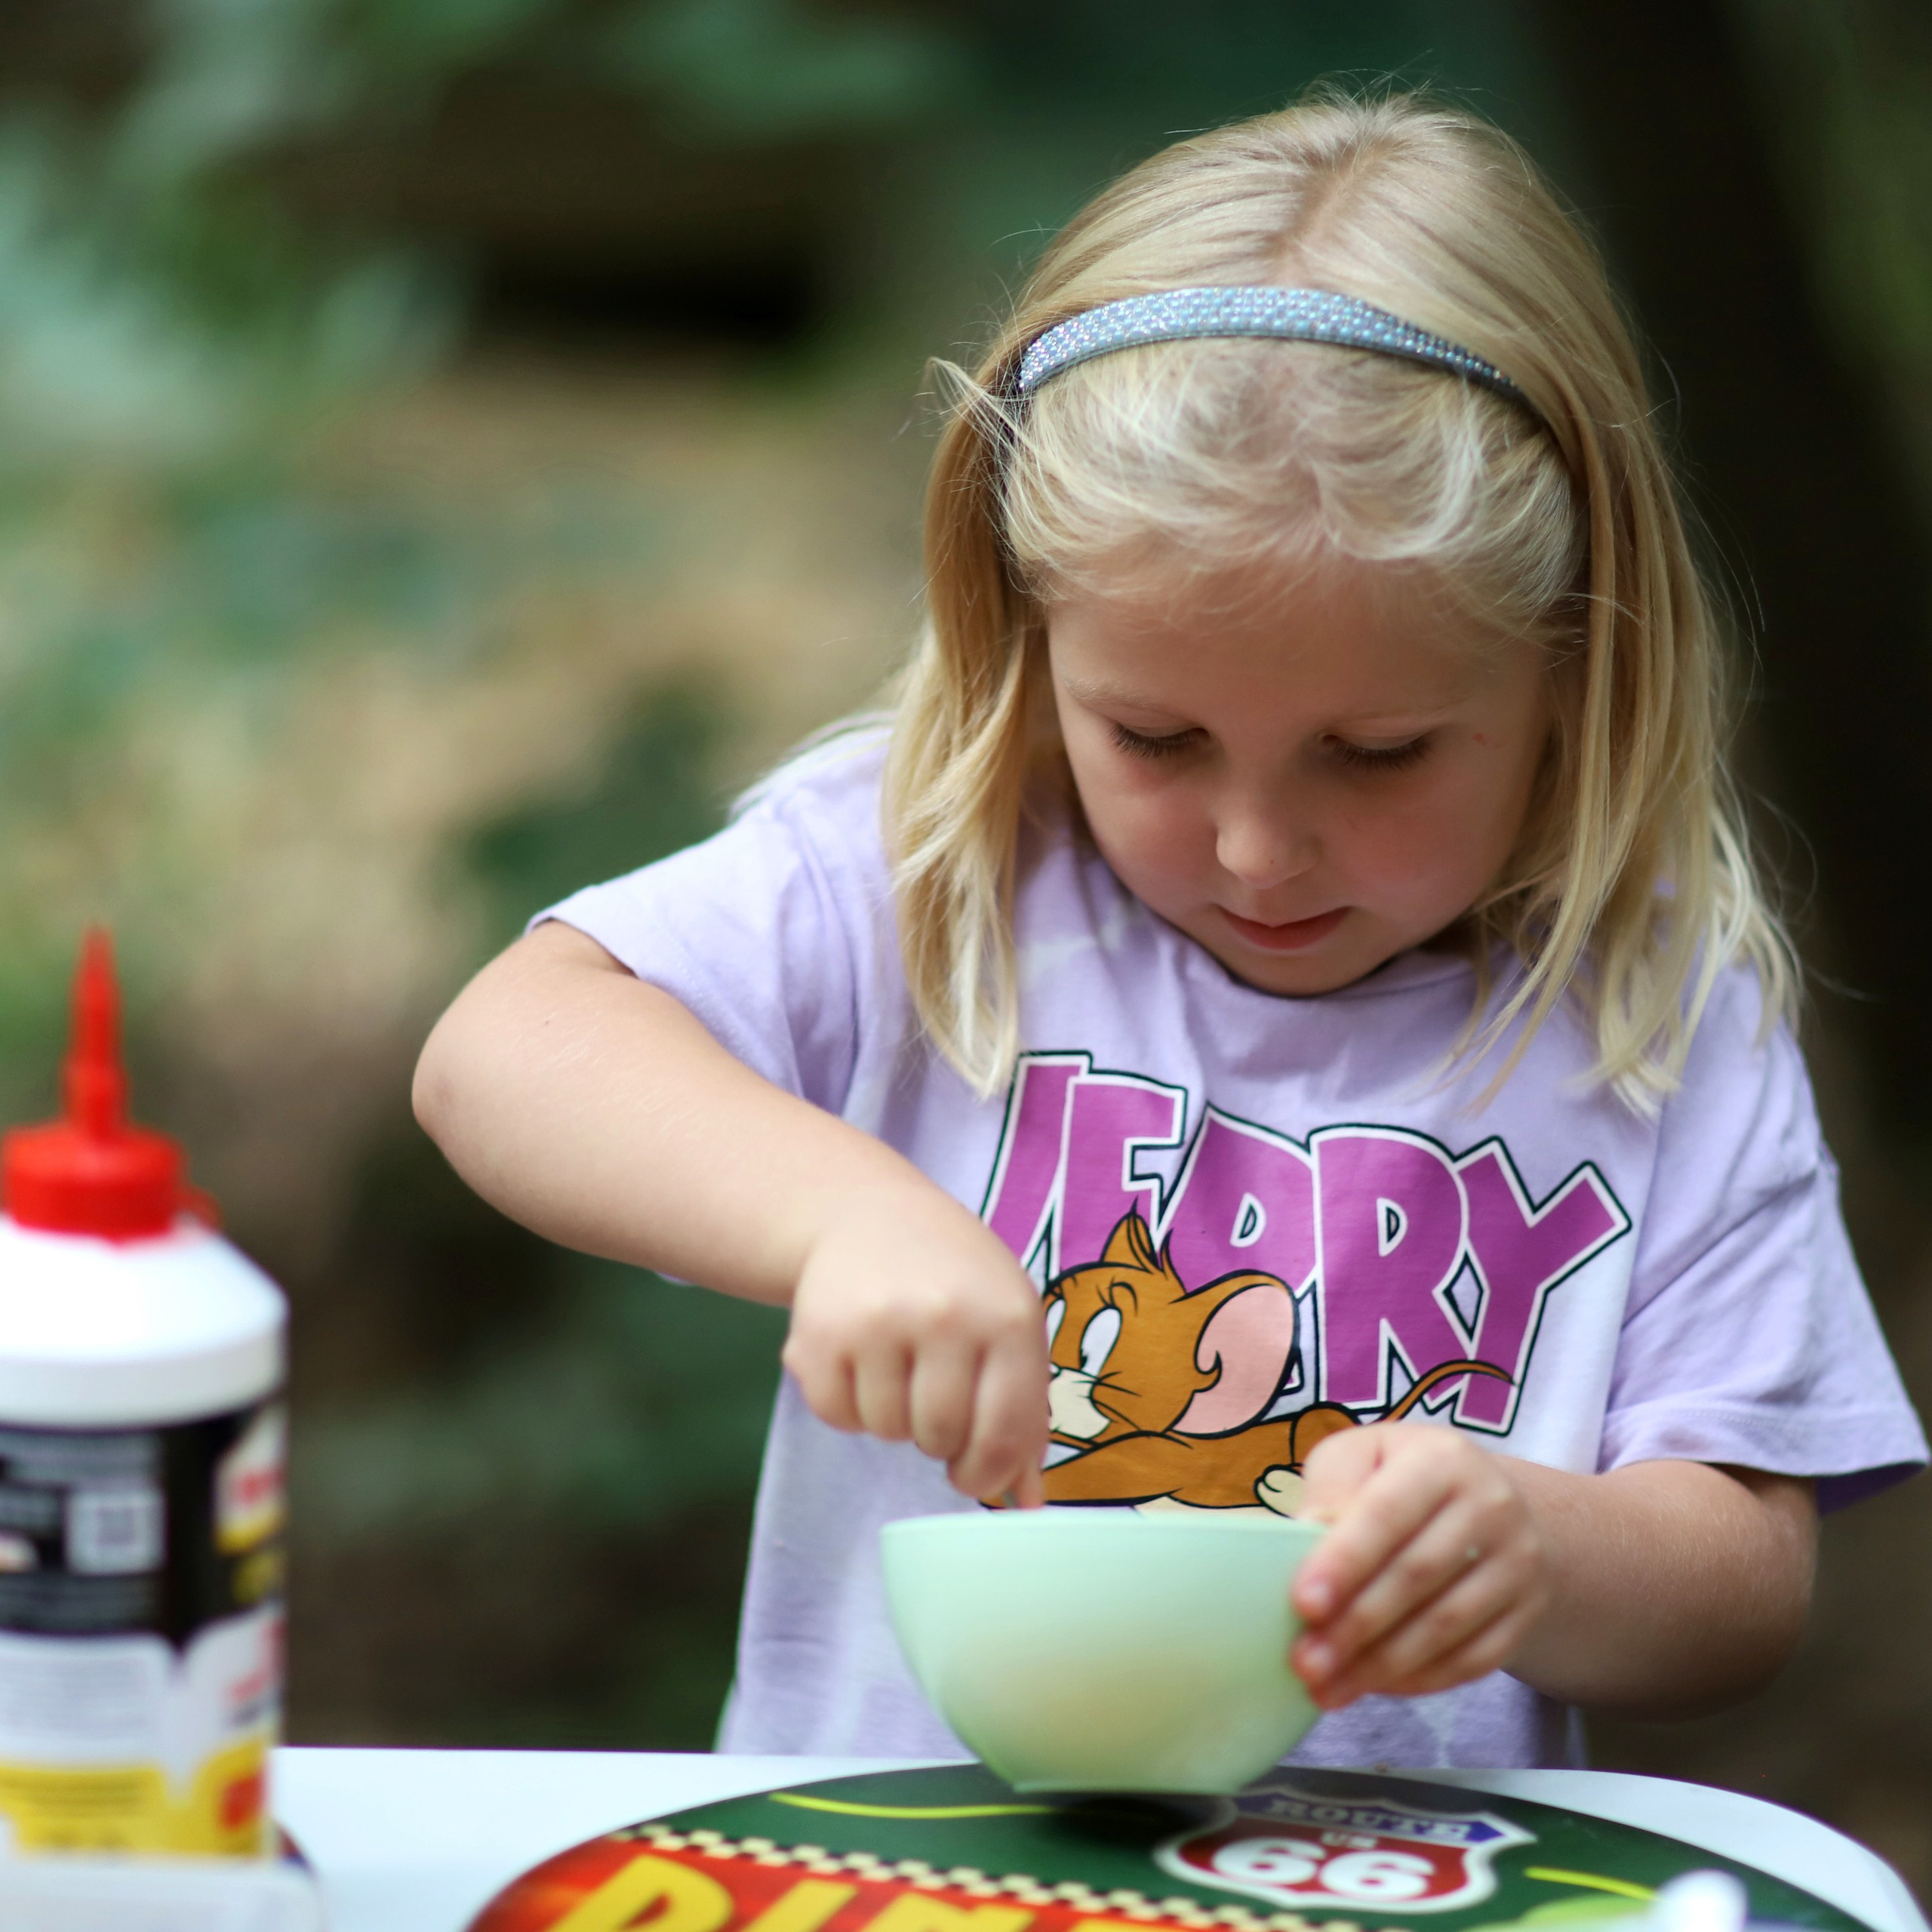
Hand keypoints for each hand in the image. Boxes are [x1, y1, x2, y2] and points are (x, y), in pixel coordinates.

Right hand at [784, 1185, 1048, 1505]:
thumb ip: (1022, 1411)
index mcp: (1007, 1317)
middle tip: (932, 1397)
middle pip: (940, 1438)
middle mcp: (945, 1316)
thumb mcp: (1007, 1323)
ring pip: (886, 1431)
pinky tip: (860, 1360)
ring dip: (891, 1416)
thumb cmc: (954, 1279)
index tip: (975, 1473)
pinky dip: (847, 1405)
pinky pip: (835, 1415)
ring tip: (897, 1365)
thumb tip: (1027, 1505)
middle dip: (936, 1437)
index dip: (990, 1472)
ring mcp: (878, 1322)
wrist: (866, 1212)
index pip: (1005, 1433)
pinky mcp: (818, 1333)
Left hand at [1288, 1422, 1548, 1708]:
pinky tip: (1374, 1686)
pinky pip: (1475, 1659)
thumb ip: (1331, 1487)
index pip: (1388, 1512)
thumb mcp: (1362, 1456)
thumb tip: (1305, 1531)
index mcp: (1443, 1460)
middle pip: (1417, 1575)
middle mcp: (1491, 1507)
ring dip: (1380, 1664)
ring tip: (1326, 1687)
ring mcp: (1518, 1563)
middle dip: (1355, 1625)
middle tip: (1304, 1662)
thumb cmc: (1401, 1479)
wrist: (1489, 1505)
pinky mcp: (1526, 1612)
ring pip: (1446, 1626)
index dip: (1345, 1561)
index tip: (1303, 1604)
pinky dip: (1420, 1679)